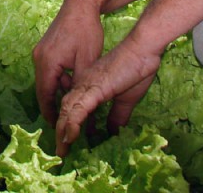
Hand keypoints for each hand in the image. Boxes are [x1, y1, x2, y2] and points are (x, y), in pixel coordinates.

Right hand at [33, 0, 104, 126]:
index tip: (59, 130)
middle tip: (68, 122)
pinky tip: (74, 84)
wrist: (81, 3)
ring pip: (48, 80)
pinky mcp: (47, 47)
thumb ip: (81, 85)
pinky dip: (60, 80)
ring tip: (74, 106)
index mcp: (46, 63)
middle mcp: (39, 58)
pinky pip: (51, 70)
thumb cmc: (87, 30)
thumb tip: (81, 108)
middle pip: (44, 90)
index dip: (51, 115)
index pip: (44, 97)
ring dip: (59, 92)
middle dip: (55, 106)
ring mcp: (41, 52)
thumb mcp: (87, 61)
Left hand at [53, 37, 160, 155]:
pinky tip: (68, 136)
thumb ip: (118, 115)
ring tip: (61, 149)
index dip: (68, 126)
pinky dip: (72, 122)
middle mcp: (83, 85)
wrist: (142, 49)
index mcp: (89, 87)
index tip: (68, 144)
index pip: (73, 109)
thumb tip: (113, 132)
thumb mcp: (127, 99)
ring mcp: (87, 85)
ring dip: (63, 131)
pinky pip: (79, 107)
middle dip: (61, 133)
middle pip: (66, 110)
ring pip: (68, 110)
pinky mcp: (94, 87)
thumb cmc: (136, 69)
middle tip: (60, 153)